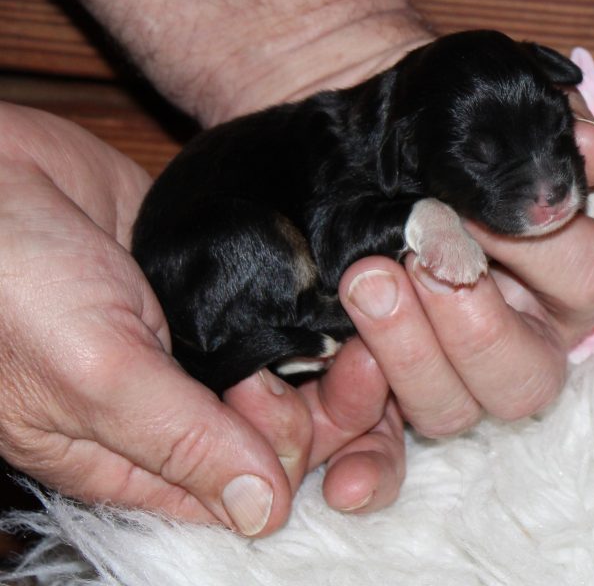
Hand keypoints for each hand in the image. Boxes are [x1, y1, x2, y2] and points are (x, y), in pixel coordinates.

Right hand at [0, 104, 403, 534]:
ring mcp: (197, 339)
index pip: (236, 487)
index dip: (295, 462)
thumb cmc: (15, 279)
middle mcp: (171, 402)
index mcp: (132, 451)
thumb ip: (178, 441)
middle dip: (324, 407)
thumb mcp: (93, 373)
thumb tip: (262, 513)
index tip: (335, 414)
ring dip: (328, 354)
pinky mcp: (215, 284)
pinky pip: (277, 309)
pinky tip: (346, 291)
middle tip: (353, 360)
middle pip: (272, 431)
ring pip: (284, 369)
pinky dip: (311, 306)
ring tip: (359, 319)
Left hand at [339, 94, 593, 436]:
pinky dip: (368, 462)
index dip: (540, 241)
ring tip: (365, 277)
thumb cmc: (431, 124)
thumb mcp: (482, 100)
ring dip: (407, 355)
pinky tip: (341, 463)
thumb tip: (593, 151)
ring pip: (453, 410)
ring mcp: (452, 371)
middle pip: (525, 376)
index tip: (478, 203)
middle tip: (416, 255)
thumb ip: (540, 124)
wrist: (355, 147)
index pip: (589, 273)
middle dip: (471, 321)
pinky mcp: (388, 392)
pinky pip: (388, 452)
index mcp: (563, 272)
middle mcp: (518, 335)